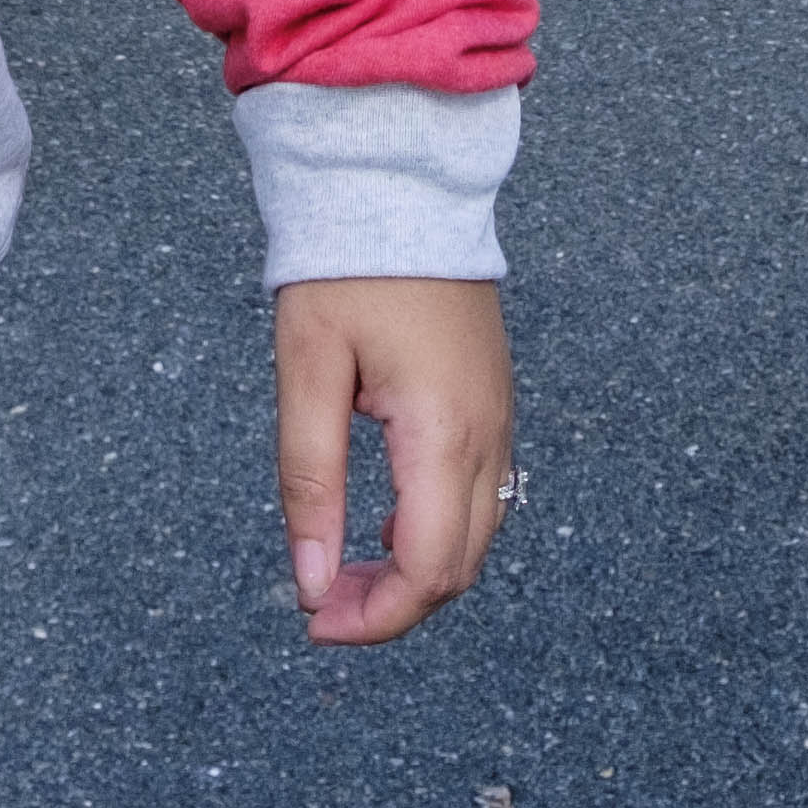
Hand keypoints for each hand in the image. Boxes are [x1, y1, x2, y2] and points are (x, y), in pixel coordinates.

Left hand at [272, 275, 512, 645]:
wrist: (403, 187)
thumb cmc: (348, 270)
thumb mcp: (307, 373)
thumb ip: (309, 482)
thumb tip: (311, 582)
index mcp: (443, 433)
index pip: (427, 569)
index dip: (375, 616)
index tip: (314, 620)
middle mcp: (489, 436)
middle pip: (457, 568)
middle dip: (392, 605)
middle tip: (319, 604)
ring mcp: (500, 420)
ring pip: (475, 539)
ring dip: (415, 572)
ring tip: (345, 568)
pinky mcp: (494, 404)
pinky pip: (481, 498)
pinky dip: (435, 531)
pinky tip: (383, 521)